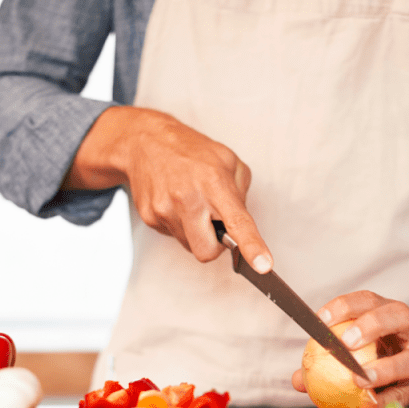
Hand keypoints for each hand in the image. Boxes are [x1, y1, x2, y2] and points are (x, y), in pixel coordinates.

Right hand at [64, 106, 272, 272]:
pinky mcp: (149, 217)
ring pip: (190, 245)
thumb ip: (241, 195)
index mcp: (214, 184)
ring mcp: (165, 210)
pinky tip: (176, 203)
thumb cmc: (190, 151)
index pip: (237, 223)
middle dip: (214, 245)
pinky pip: (174, 235)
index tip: (263, 265)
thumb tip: (241, 226)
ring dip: (196, 232)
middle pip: (207, 252)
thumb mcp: (229, 161)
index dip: (251, 247)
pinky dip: (180, 225)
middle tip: (213, 222)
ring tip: (192, 204)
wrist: (145, 142)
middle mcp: (188, 199)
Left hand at [292, 291, 408, 407]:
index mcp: (390, 312)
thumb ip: (330, 362)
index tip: (320, 320)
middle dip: (371, 325)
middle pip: (396, 315)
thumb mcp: (363, 350)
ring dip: (385, 369)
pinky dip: (389, 400)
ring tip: (360, 380)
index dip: (344, 306)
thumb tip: (297, 379)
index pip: (368, 300)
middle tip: (346, 342)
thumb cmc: (388, 354)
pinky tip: (369, 407)